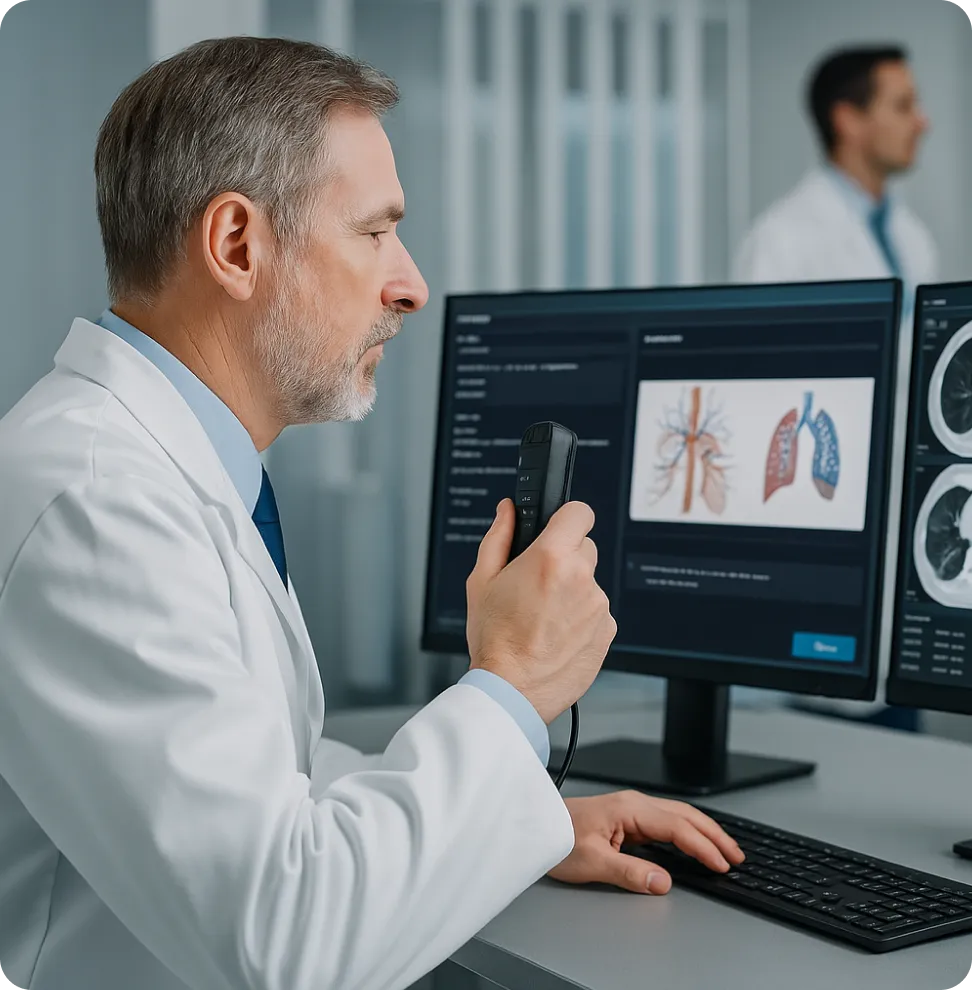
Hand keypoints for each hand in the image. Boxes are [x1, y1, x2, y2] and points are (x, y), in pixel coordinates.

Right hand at [465, 499, 616, 724]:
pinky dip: (581, 618)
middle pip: (584, 548)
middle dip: (564, 558)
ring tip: (543, 617)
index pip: (579, 512)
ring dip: (572, 591)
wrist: (512, 691)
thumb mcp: (482, 580)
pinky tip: (556, 634)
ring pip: (589, 583)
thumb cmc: (495, 639)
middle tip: (538, 583)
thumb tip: (508, 510)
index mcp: (550, 558)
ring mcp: (599, 606)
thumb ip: (499, 537)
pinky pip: (596, 612)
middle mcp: (581, 578)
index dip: (567, 518)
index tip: (558, 528)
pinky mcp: (608, 631)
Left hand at [548, 791, 744, 893]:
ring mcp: (631, 809)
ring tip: (725, 848)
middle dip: (714, 834)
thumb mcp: (592, 861)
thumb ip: (629, 872)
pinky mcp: (627, 818)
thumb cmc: (557, 838)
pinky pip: (666, 821)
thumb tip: (663, 881)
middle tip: (737, 855)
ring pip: (677, 815)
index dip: (703, 847)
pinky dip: (687, 831)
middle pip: (684, 815)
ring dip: (703, 831)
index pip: (677, 827)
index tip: (722, 864)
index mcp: (630, 809)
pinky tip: (694, 842)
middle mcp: (634, 804)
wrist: (536, 825)